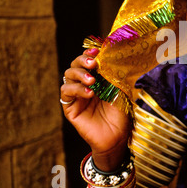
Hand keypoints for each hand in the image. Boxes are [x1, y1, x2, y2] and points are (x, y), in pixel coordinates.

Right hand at [60, 48, 130, 170]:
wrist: (116, 137)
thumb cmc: (120, 114)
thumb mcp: (120, 90)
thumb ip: (113, 75)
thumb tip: (110, 57)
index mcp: (97, 78)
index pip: (88, 60)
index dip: (90, 53)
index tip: (97, 51)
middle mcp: (84, 84)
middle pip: (75, 64)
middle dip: (82, 60)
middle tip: (93, 64)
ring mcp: (76, 95)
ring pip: (68, 75)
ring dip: (79, 74)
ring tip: (92, 81)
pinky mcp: (70, 107)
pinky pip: (66, 92)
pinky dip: (77, 89)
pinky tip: (89, 94)